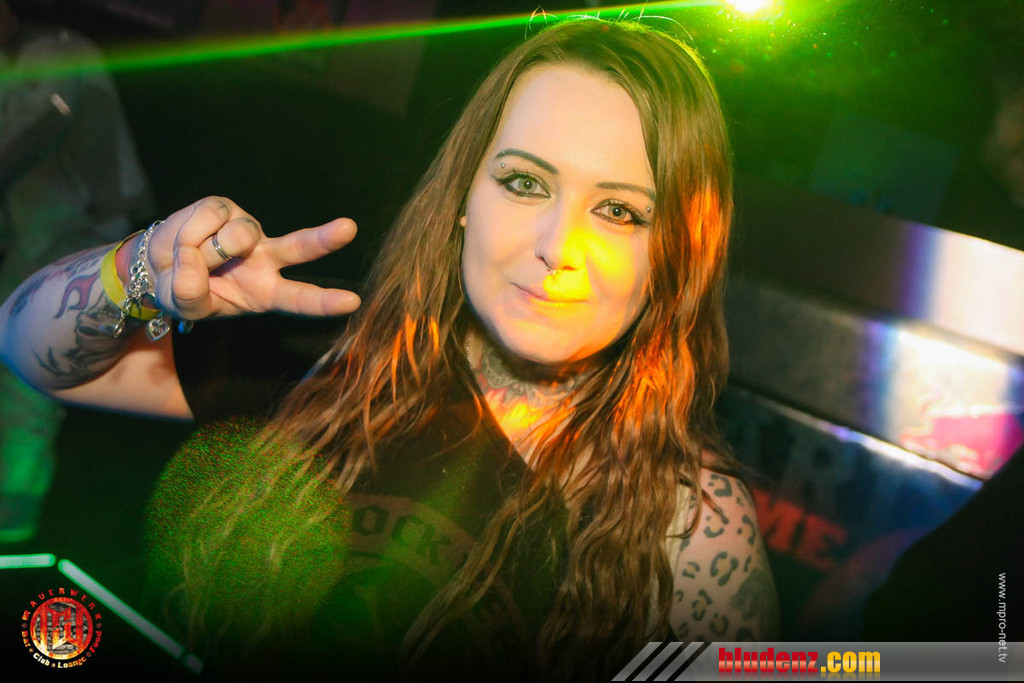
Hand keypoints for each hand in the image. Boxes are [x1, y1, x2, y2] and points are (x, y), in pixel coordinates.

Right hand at [131, 196, 360, 319]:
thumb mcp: (188, 307)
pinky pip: (208, 218)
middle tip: (349, 228)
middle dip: (324, 238)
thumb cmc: (185, 290)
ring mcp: (249, 230)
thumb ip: (191, 293)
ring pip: (236, 237)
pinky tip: (186, 239)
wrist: (159, 265)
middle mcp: (267, 257)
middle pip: (300, 247)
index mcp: (267, 291)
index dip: (324, 301)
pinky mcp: (226, 207)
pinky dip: (188, 233)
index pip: (301, 298)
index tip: (352, 301)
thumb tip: (194, 255)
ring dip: (204, 251)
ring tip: (191, 258)